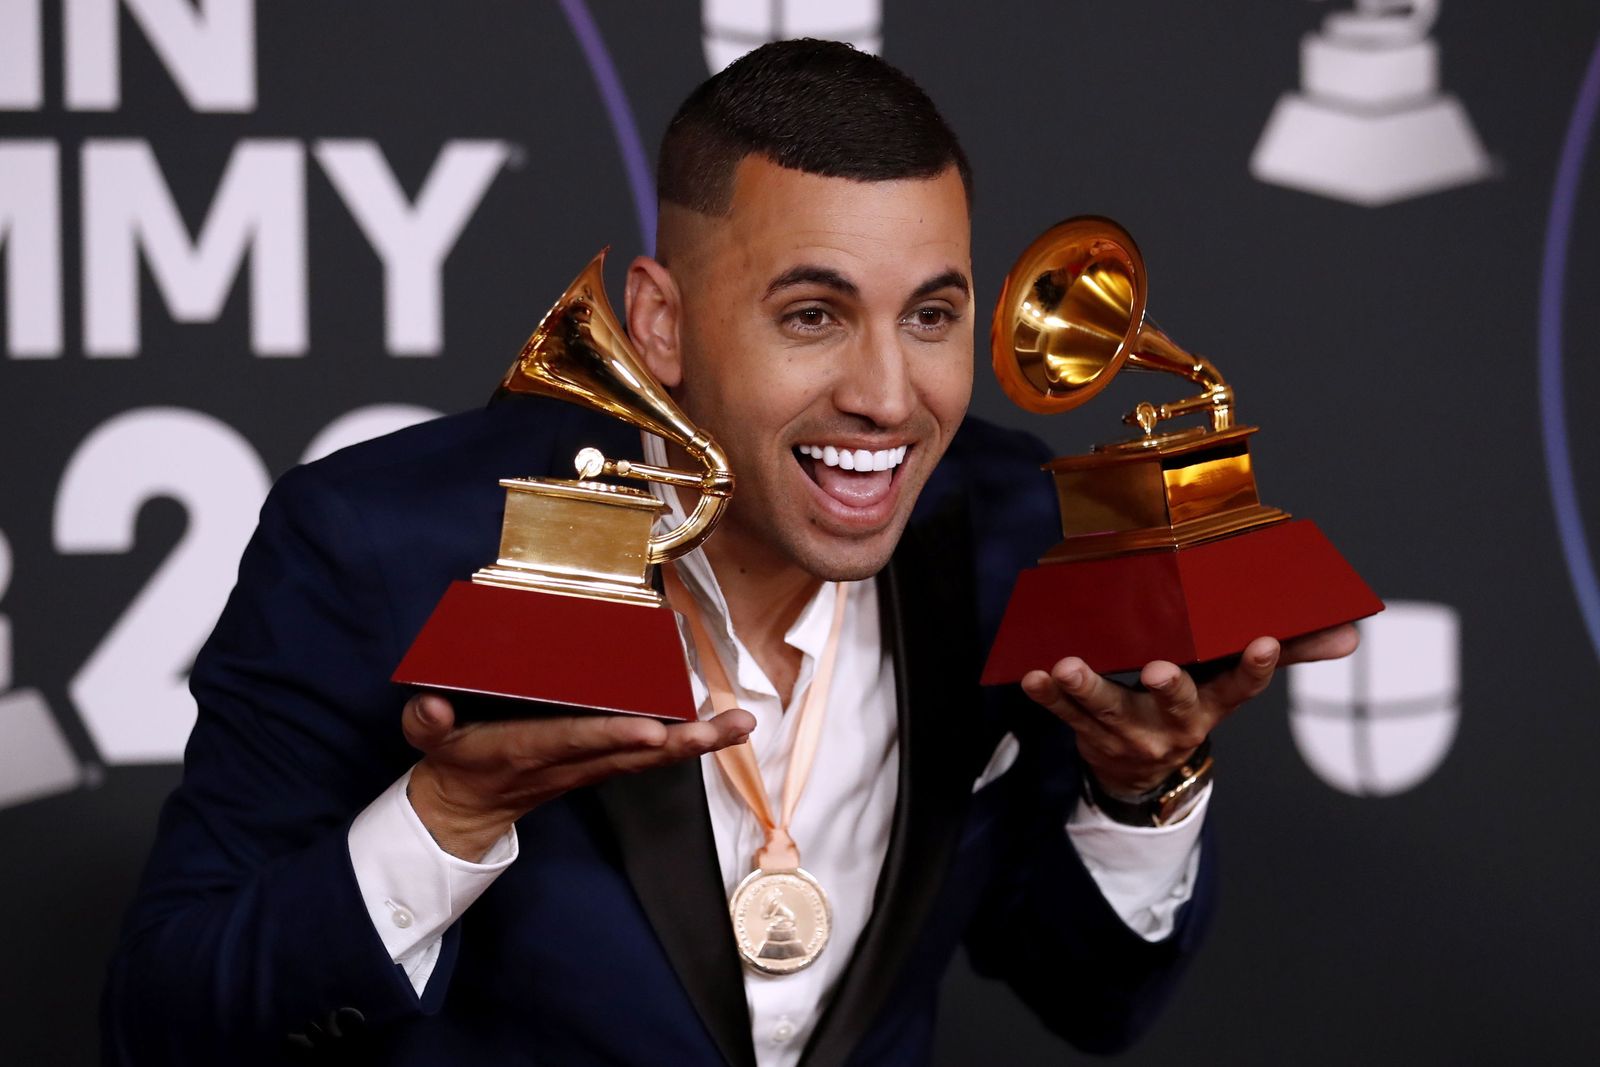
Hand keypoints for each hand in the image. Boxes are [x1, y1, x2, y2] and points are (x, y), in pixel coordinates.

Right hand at [403, 692, 754, 860]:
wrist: (466, 811)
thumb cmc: (453, 763)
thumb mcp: (429, 742)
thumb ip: (427, 721)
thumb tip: (430, 705)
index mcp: (527, 751)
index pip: (574, 741)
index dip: (611, 735)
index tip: (650, 728)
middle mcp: (568, 762)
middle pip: (633, 752)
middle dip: (683, 740)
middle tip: (730, 726)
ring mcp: (589, 766)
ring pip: (650, 756)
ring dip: (698, 742)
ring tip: (741, 723)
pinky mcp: (599, 764)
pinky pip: (650, 755)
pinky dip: (687, 742)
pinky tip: (721, 727)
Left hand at [1021, 624, 1358, 796]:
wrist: (1140, 770)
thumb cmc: (1190, 702)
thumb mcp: (1232, 681)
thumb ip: (1286, 652)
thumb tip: (1353, 634)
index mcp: (1214, 703)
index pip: (1244, 685)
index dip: (1257, 666)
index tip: (1265, 641)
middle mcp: (1175, 720)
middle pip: (1175, 702)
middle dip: (1169, 686)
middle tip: (1159, 669)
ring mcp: (1129, 728)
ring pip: (1109, 707)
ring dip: (1087, 687)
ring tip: (1066, 666)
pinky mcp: (1088, 729)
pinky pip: (1064, 713)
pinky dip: (1046, 695)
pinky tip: (1031, 675)